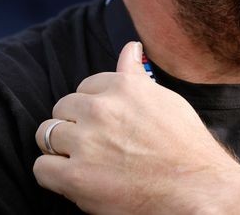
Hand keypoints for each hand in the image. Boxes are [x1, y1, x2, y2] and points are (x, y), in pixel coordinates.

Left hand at [33, 41, 239, 213]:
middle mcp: (100, 109)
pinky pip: (41, 168)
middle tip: (96, 145)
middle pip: (62, 108)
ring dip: (60, 148)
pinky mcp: (75, 177)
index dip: (94, 108)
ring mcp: (85, 143)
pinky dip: (53, 175)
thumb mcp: (166, 100)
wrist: (198, 191)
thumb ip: (137, 76)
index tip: (108, 126)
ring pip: (46, 134)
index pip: (85, 87)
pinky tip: (74, 179)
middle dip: (74, 125)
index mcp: (121, 86)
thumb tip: (130, 48)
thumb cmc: (187, 147)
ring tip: (83, 161)